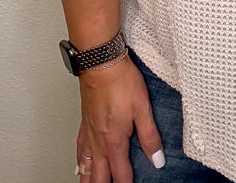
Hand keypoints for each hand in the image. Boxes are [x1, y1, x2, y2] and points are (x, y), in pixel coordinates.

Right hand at [75, 55, 164, 180]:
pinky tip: (78, 166)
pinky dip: (79, 162)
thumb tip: (157, 159)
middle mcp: (99, 140)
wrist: (101, 63)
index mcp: (115, 140)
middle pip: (99, 174)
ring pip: (86, 165)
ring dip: (88, 179)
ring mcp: (89, 132)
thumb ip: (150, 136)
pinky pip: (80, 149)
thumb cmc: (122, 81)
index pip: (120, 173)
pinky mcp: (84, 121)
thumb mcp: (143, 107)